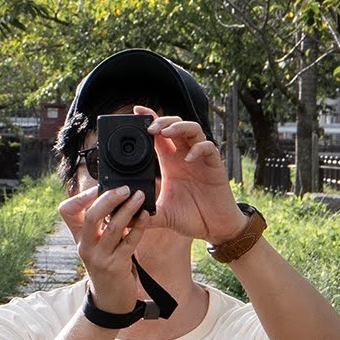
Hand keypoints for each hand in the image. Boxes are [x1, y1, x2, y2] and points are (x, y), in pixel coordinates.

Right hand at [58, 180, 148, 311]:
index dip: (80, 196)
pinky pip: (129, 242)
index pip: (67, 211)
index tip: (98, 186)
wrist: (110, 300)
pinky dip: (139, 226)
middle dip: (109, 198)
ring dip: (128, 209)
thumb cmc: (107, 266)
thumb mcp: (96, 245)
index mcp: (79, 238)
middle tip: (125, 189)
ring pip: (113, 227)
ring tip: (140, 196)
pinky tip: (146, 216)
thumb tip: (114, 196)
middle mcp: (85, 246)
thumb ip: (100, 224)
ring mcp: (100, 258)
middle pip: (91, 215)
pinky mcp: (116, 266)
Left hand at [138, 109, 246, 243]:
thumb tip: (124, 220)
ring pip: (192, 129)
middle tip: (149, 127)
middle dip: (162, 121)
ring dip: (178, 127)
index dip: (150, 120)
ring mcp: (200, 159)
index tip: (136, 112)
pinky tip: (188, 158)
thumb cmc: (190, 217)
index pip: (159, 134)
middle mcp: (184, 156)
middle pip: (175, 125)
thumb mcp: (162, 215)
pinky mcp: (214, 165)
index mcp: (170, 162)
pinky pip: (209, 148)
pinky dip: (199, 149)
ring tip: (165, 133)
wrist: (214, 228)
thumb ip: (145, 213)